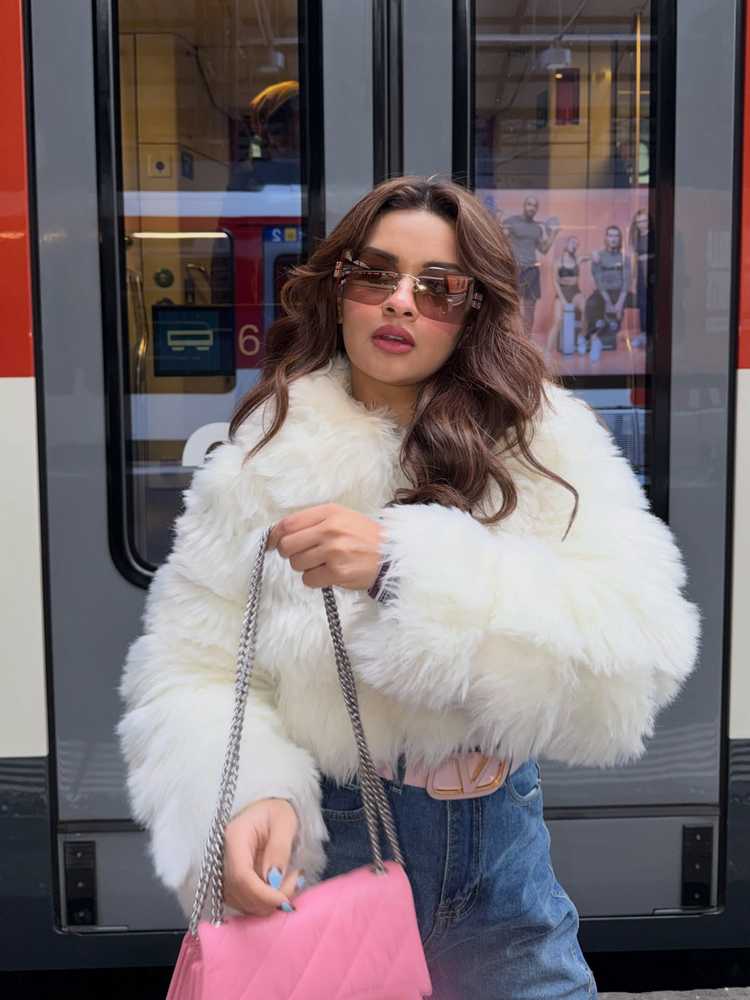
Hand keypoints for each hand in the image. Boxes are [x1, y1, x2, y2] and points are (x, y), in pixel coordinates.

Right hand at [223, 798, 302, 916]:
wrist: (268, 811)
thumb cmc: (276, 812)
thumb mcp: (284, 822)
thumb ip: (279, 849)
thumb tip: (274, 879)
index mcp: (234, 837)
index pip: (240, 875)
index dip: (262, 894)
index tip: (285, 899)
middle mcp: (223, 856)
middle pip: (239, 893)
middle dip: (269, 900)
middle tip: (295, 884)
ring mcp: (225, 871)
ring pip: (241, 902)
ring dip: (268, 903)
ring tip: (291, 881)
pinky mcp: (232, 882)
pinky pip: (245, 902)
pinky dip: (264, 903)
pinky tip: (280, 888)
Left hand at [267, 503, 382, 590]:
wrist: (392, 556)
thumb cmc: (365, 537)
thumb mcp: (342, 517)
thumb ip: (314, 521)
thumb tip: (280, 533)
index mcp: (329, 512)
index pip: (288, 524)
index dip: (275, 535)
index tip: (272, 543)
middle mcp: (330, 529)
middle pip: (287, 545)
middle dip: (289, 554)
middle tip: (302, 555)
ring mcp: (333, 551)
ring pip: (297, 564)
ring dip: (305, 567)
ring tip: (322, 563)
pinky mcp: (337, 572)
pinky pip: (309, 580)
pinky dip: (315, 580)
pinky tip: (329, 574)